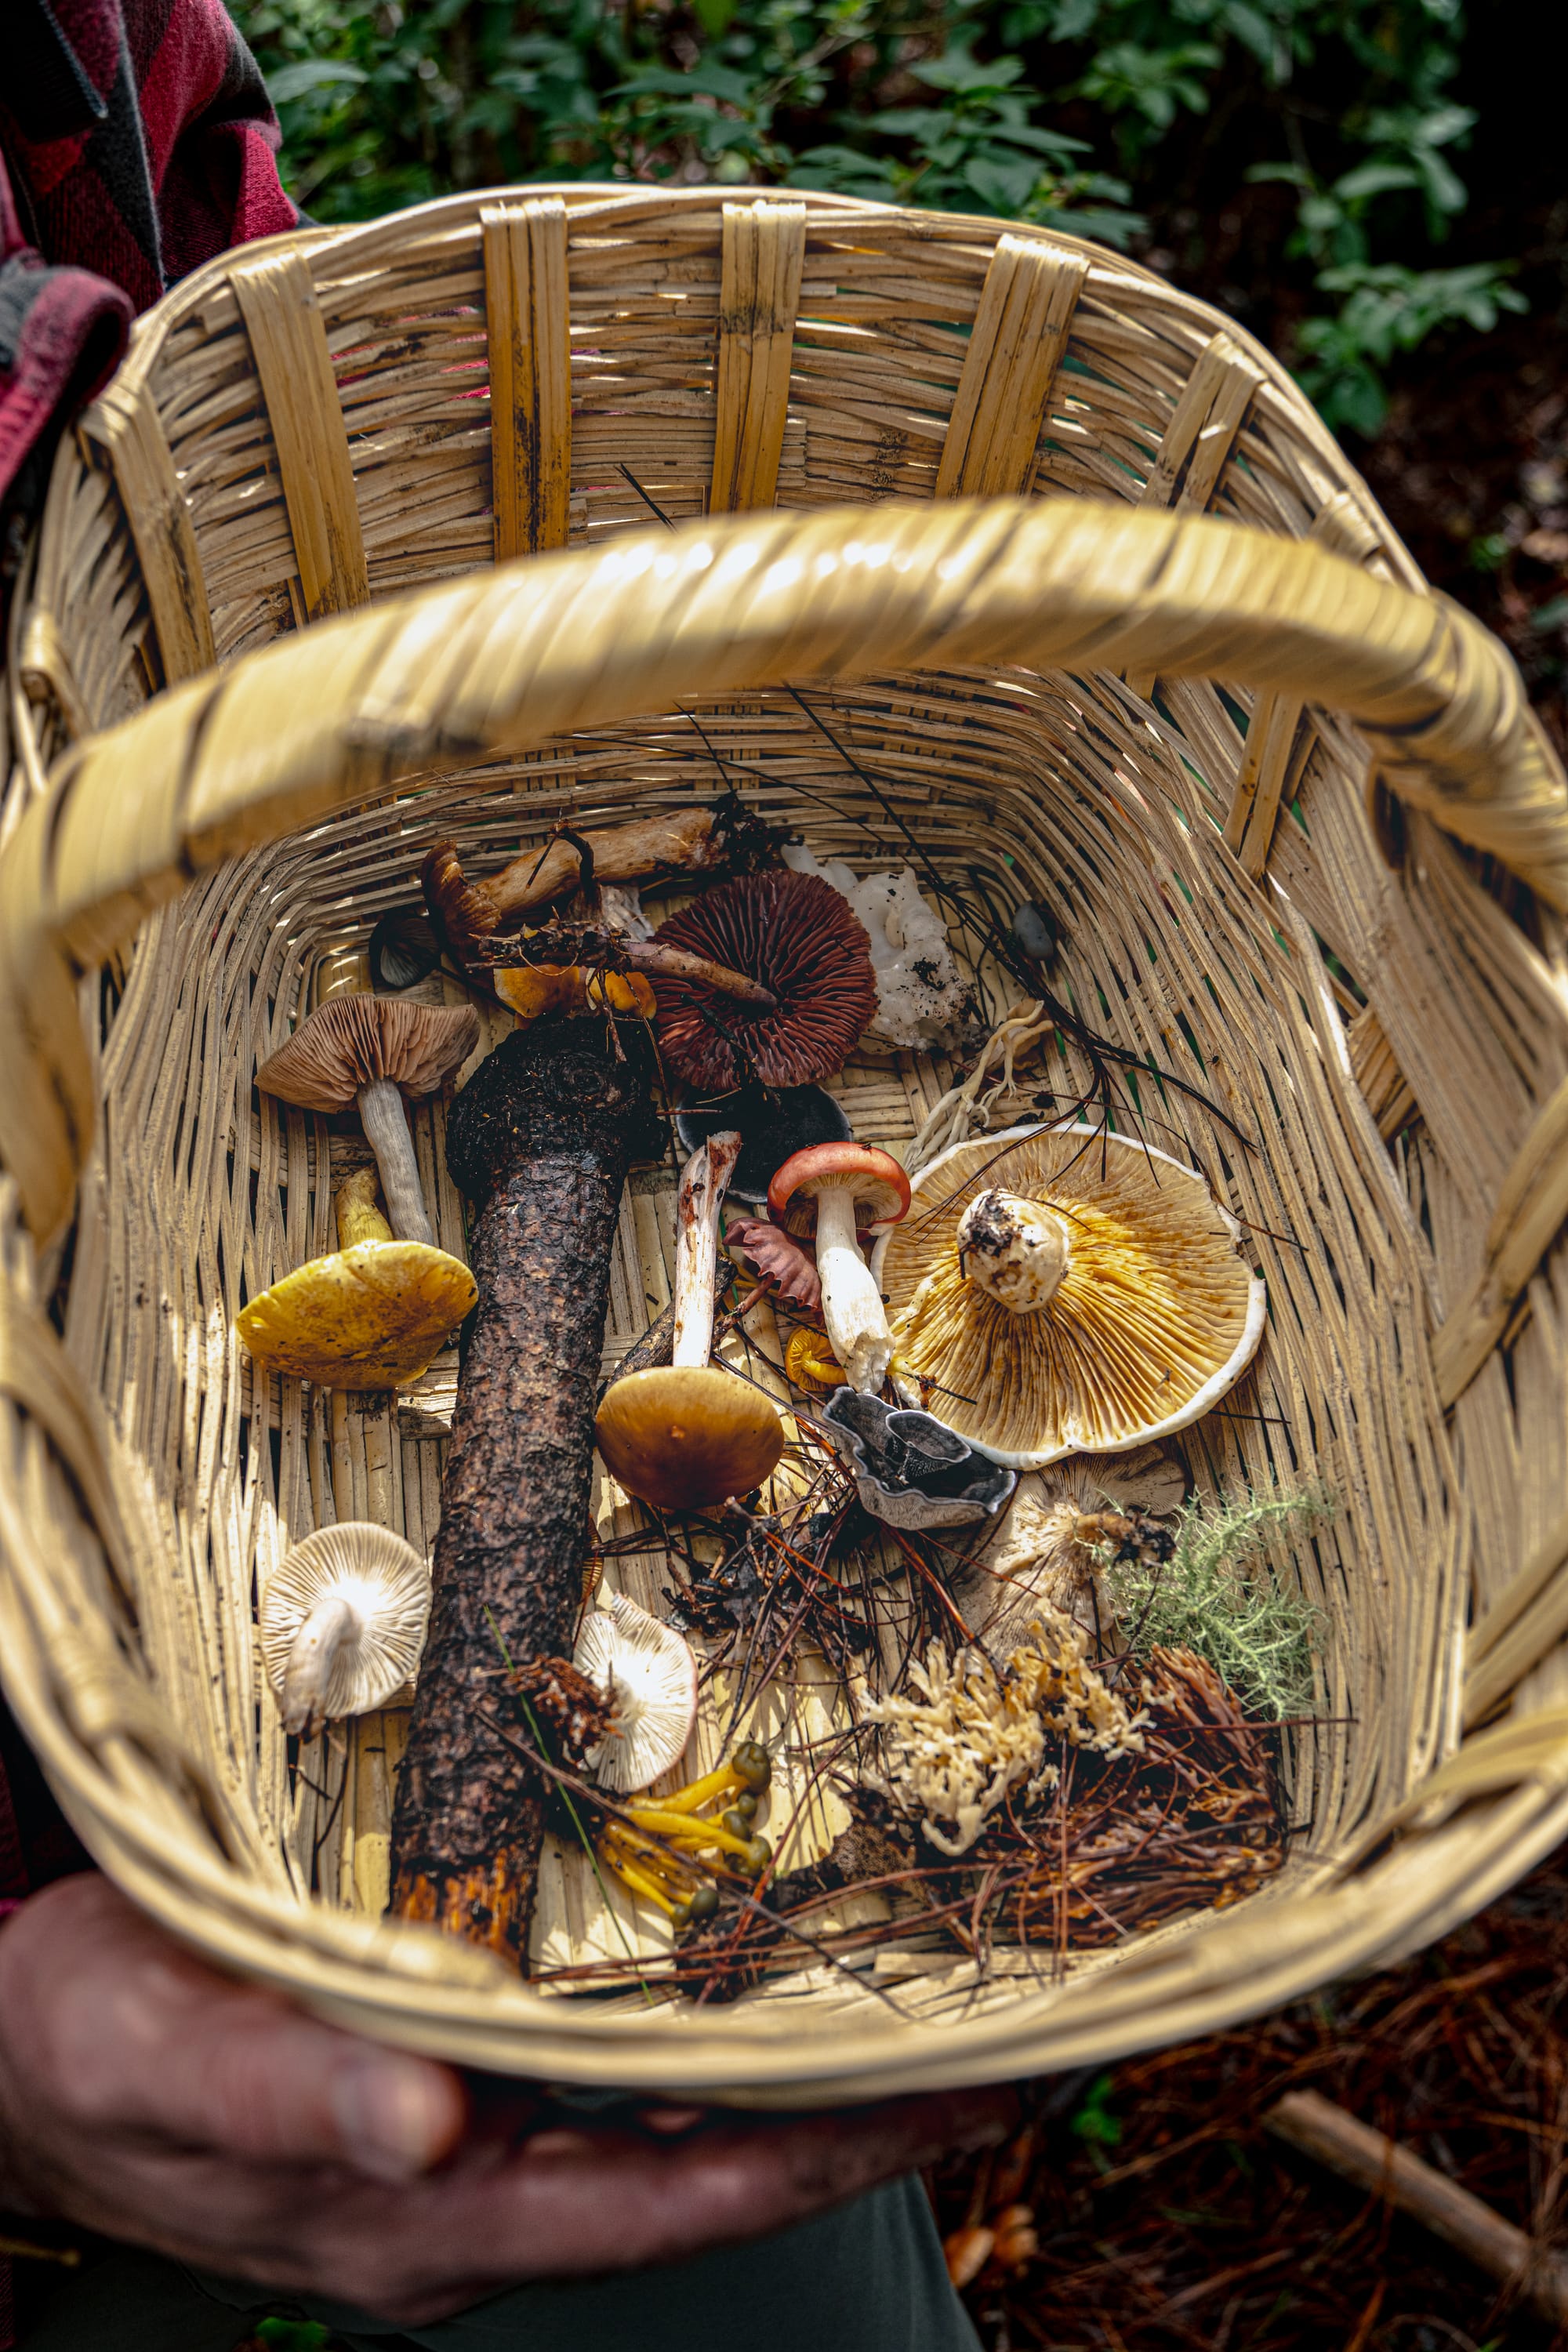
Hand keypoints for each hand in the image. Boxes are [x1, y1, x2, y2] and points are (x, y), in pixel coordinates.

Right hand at [0, 1874, 1017, 2325]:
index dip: (826, 2146)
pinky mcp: (452, 2094)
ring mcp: (473, 2154)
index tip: (966, 2092)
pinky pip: (618, 2080)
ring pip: (679, 2124)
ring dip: (804, 2072)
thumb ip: (291, 2083)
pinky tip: (759, 1982)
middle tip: (1014, 2034)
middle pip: (712, 2166)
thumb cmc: (83, 2052)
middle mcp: (481, 2197)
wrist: (23, 2051)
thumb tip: (428, 2118)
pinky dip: (709, 2037)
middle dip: (865, 2111)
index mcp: (433, 2214)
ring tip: (936, 2006)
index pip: (678, 2195)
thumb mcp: (162, 2054)